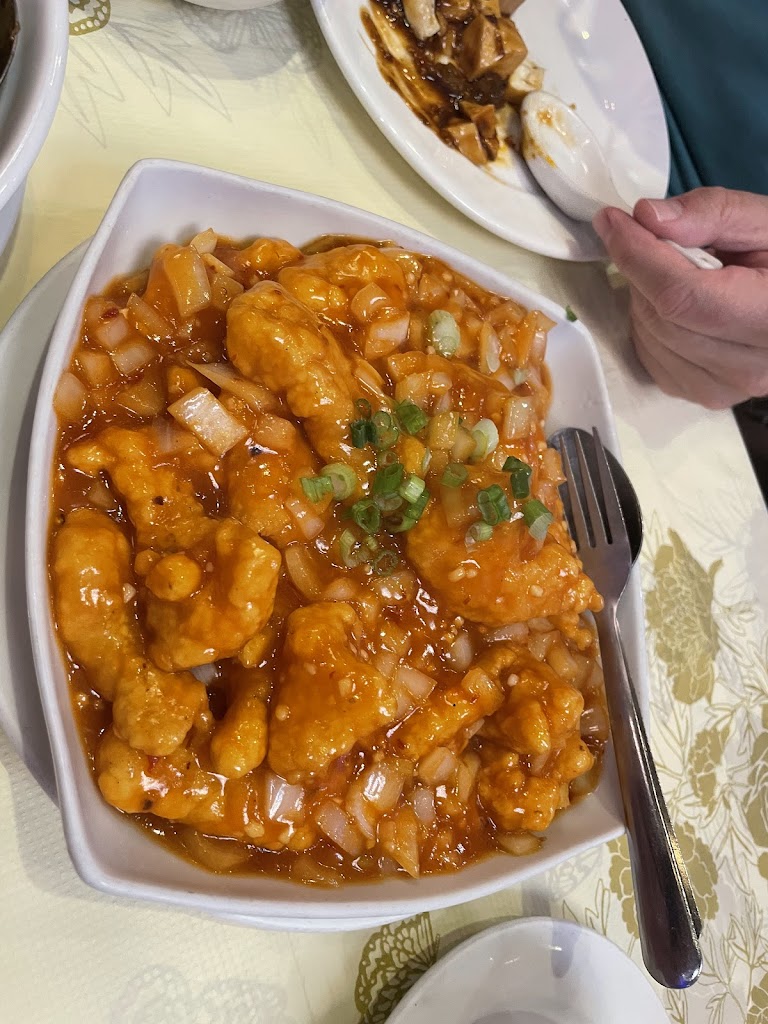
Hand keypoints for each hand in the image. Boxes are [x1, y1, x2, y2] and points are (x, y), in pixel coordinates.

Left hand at [593, 187, 767, 408]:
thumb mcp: (765, 222)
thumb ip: (711, 214)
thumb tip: (647, 217)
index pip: (681, 295)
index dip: (638, 257)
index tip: (611, 221)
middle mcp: (749, 367)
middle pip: (659, 318)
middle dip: (642, 271)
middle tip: (655, 241)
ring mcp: (723, 388)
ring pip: (649, 337)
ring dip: (645, 297)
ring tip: (677, 273)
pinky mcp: (703, 395)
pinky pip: (650, 357)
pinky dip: (649, 325)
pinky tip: (678, 306)